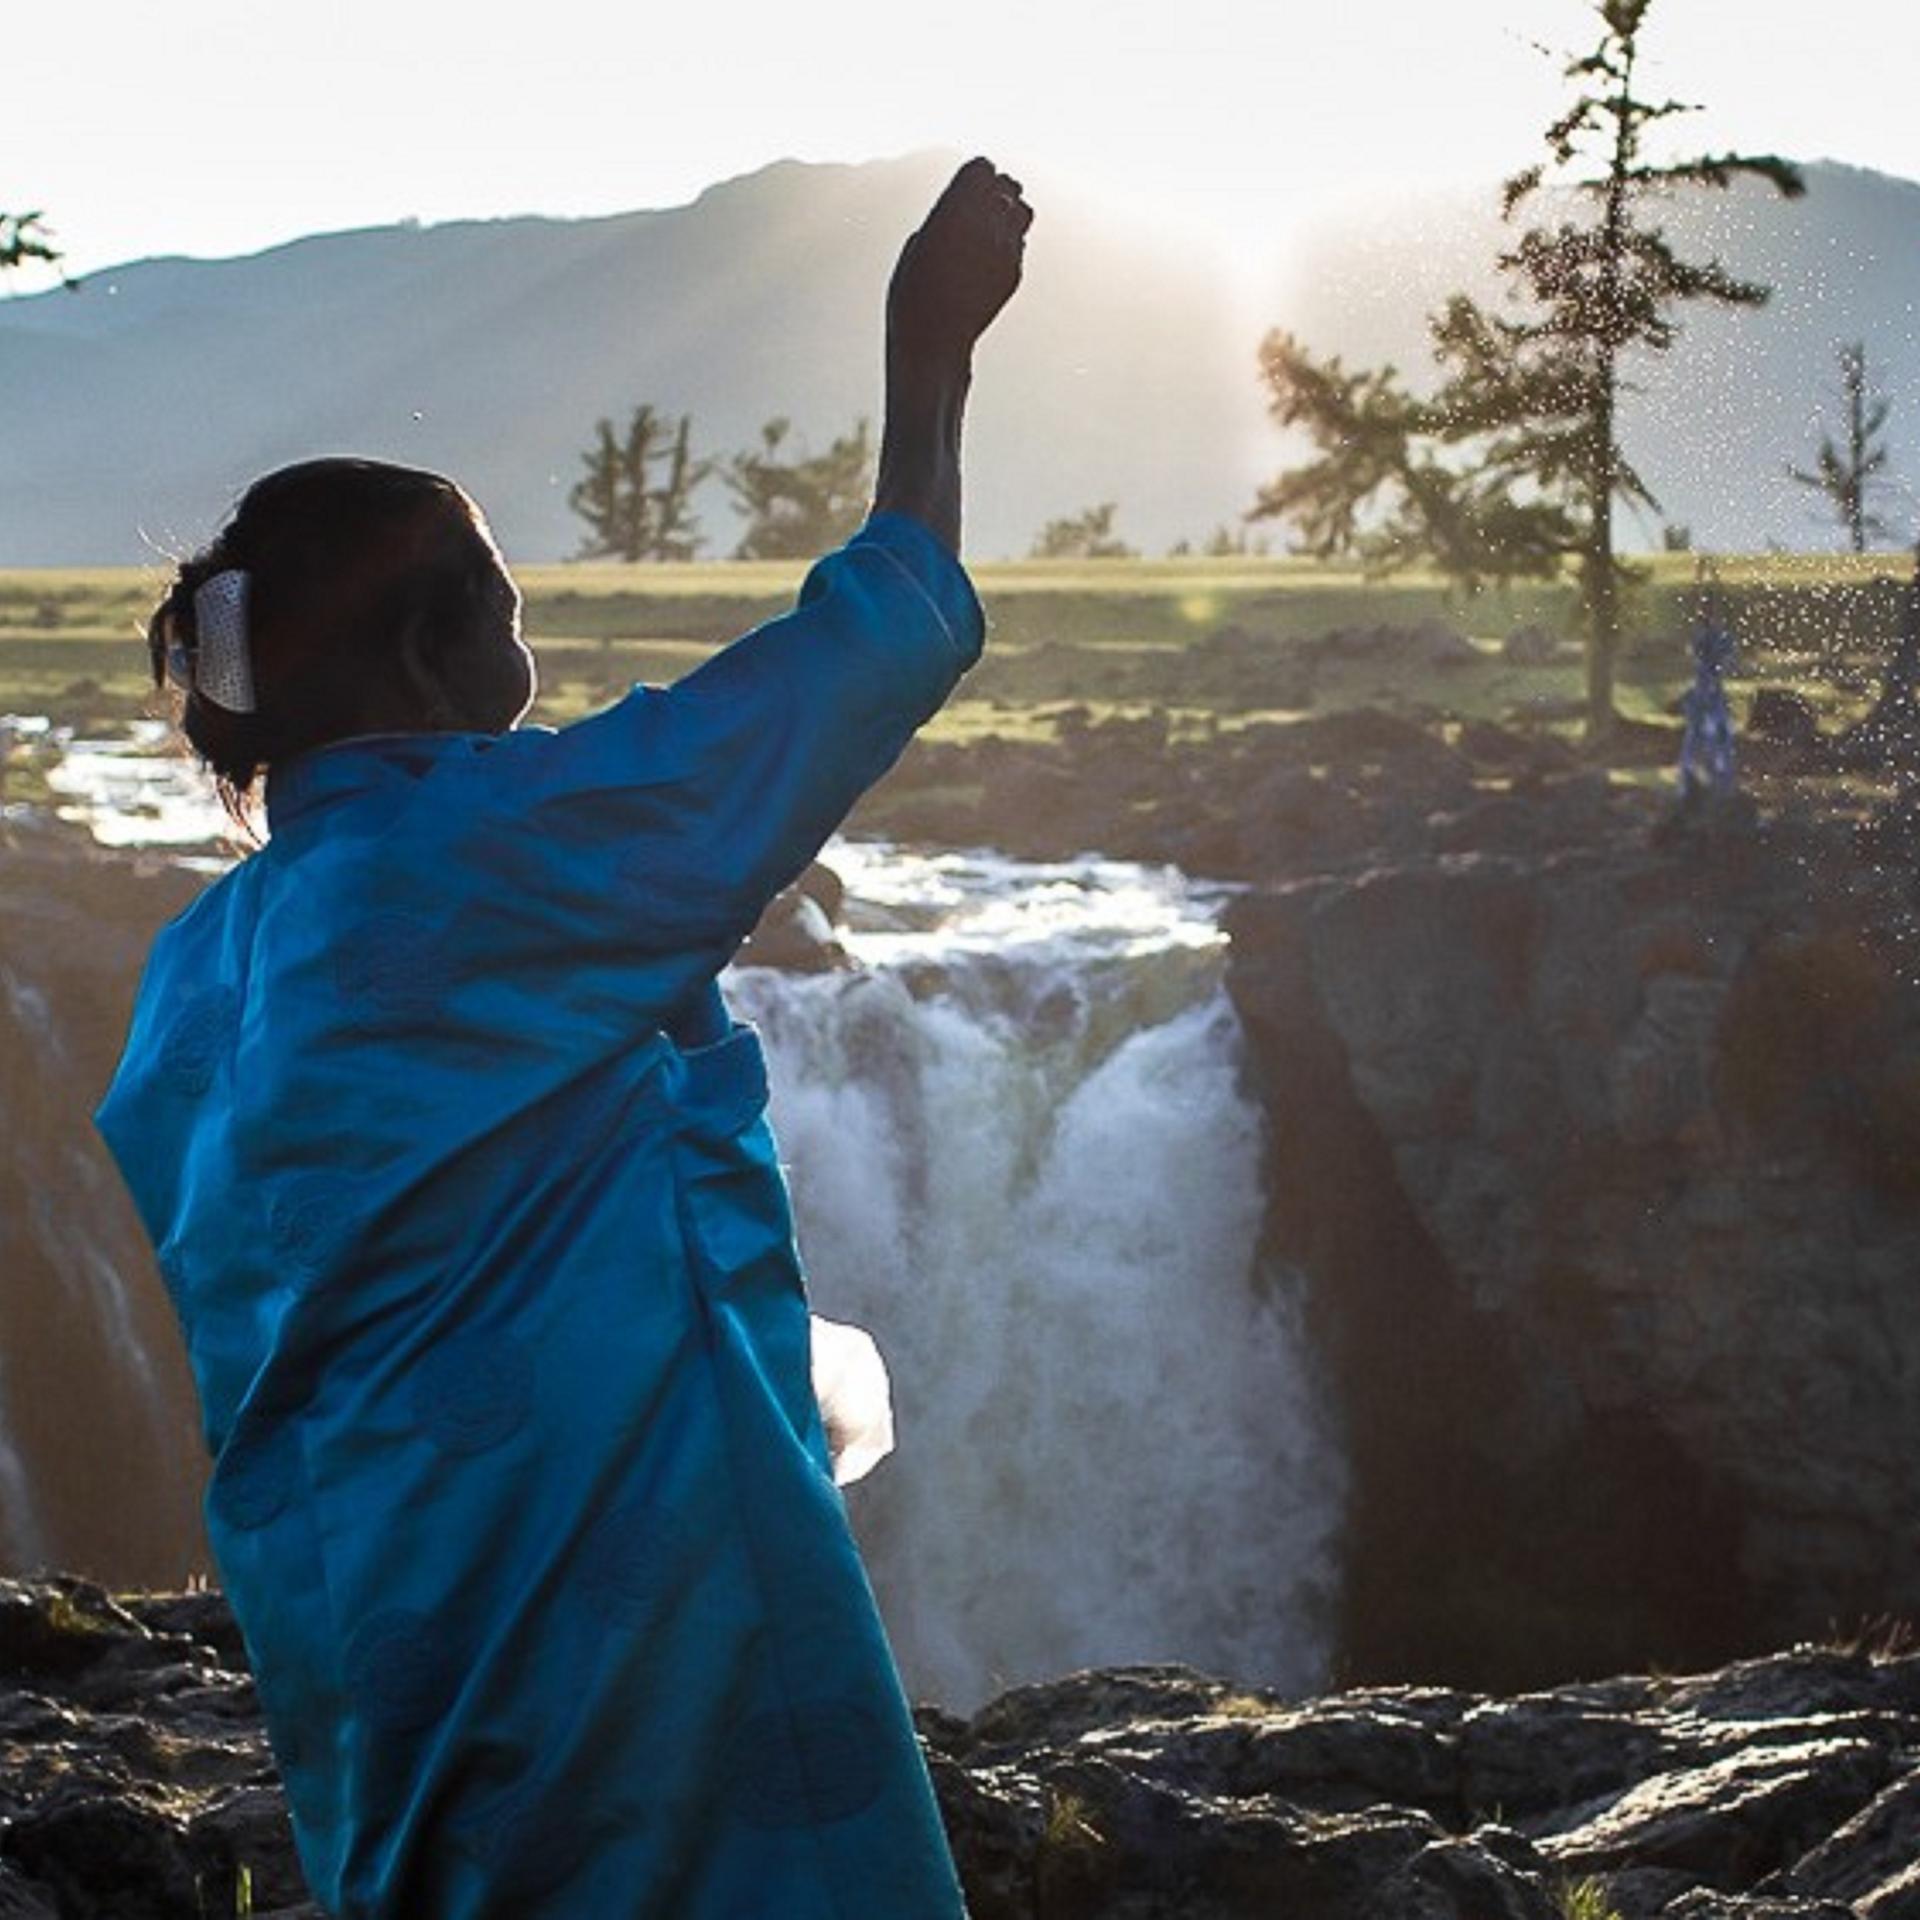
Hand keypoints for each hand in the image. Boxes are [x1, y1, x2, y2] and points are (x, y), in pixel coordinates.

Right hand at [887, 158, 1032, 367]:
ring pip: (1024, 211)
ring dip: (1009, 213)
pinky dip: (1009, 244)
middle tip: (980, 204)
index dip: (975, 175)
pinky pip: (1020, 244)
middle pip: (1008, 185)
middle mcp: (987, 224)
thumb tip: (961, 205)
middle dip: (995, 190)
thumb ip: (946, 215)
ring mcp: (1006, 249)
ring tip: (990, 227)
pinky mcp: (1014, 272)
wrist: (934, 338)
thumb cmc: (915, 291)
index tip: (966, 185)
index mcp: (957, 209)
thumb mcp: (919, 242)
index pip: (983, 168)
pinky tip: (988, 258)